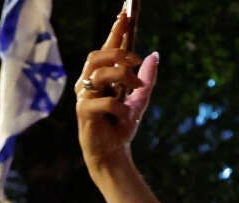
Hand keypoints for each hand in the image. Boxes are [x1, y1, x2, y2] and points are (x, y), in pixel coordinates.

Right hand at [75, 15, 156, 176]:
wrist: (114, 153)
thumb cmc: (121, 127)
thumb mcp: (139, 100)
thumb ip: (146, 79)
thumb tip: (155, 55)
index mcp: (100, 78)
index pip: (105, 48)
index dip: (114, 31)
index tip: (124, 13)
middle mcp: (87, 84)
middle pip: (97, 56)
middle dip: (118, 54)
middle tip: (137, 60)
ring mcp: (83, 97)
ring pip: (99, 74)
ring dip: (122, 77)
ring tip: (136, 87)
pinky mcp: (83, 112)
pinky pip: (102, 100)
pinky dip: (118, 106)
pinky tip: (124, 115)